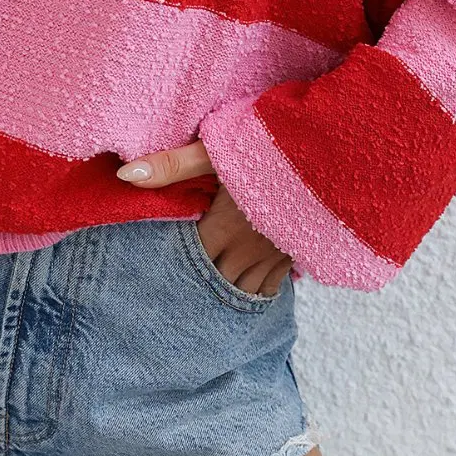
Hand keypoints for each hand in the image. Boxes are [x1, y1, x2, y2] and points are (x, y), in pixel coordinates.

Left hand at [116, 138, 294, 296]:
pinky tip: (245, 294)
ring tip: (204, 307)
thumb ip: (171, 165)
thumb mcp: (215, 151)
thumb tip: (124, 176)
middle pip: (213, 282)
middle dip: (195, 289)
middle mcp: (245, 250)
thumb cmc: (268, 148)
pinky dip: (255, 294)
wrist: (330, 160)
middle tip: (173, 303)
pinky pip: (271, 288)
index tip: (152, 275)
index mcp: (221, 227)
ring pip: (241, 291)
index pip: (188, 260)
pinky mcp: (294, 256)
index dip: (171, 267)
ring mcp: (272, 257)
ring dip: (223, 296)